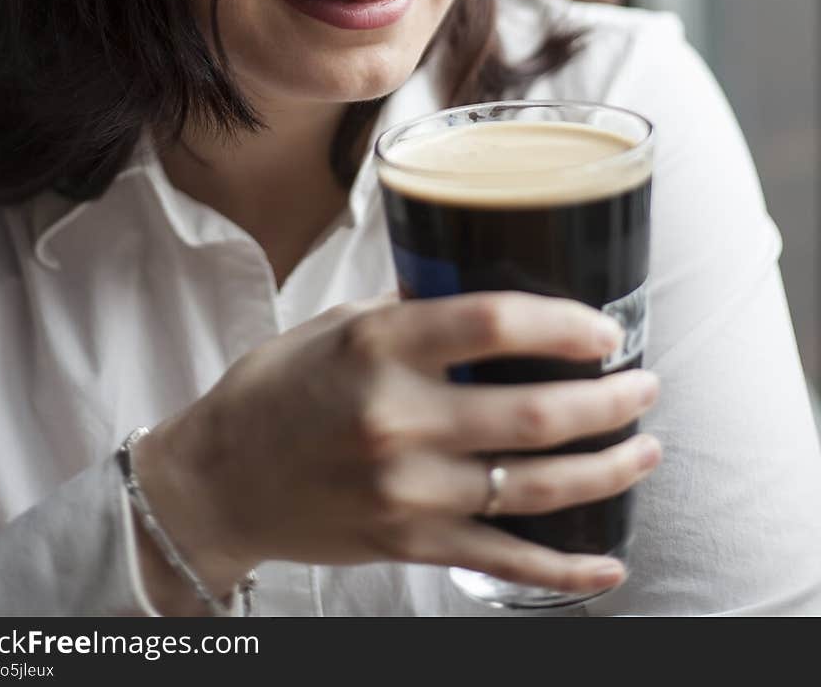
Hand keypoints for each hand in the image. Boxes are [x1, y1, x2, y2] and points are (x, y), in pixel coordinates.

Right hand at [137, 292, 660, 605]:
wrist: (217, 481)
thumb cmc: (276, 390)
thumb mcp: (339, 325)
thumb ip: (415, 311)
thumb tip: (491, 293)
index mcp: (380, 346)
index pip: (496, 323)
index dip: (566, 324)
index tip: (604, 328)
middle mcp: (398, 417)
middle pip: (536, 410)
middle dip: (610, 400)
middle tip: (644, 387)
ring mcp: (407, 489)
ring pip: (535, 484)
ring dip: (607, 469)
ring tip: (645, 449)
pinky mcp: (409, 543)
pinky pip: (504, 560)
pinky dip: (565, 569)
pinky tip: (608, 562)